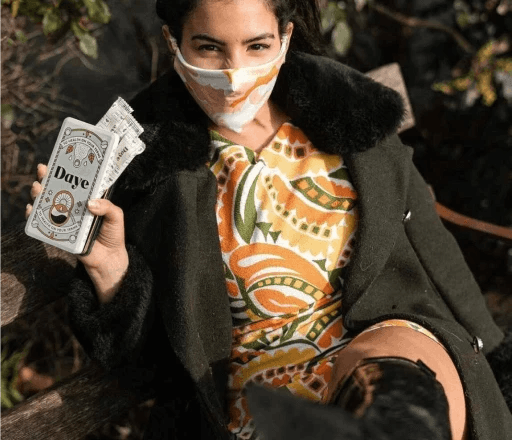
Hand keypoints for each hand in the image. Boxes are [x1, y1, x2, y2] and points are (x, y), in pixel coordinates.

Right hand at [27, 164, 128, 303]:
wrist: (109, 259)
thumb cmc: (113, 234)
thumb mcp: (116, 216)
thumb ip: (108, 207)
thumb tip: (90, 203)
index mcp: (88, 200)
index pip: (74, 182)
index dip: (64, 171)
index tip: (56, 161)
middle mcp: (74, 207)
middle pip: (57, 190)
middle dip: (47, 179)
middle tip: (43, 172)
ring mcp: (65, 219)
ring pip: (47, 204)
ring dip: (39, 194)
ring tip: (38, 188)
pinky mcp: (59, 233)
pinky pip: (43, 223)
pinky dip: (35, 216)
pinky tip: (32, 209)